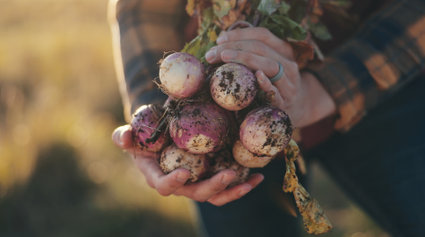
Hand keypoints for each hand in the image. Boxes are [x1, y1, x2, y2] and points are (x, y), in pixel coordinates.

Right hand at [112, 125, 263, 205]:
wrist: (161, 137)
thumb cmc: (144, 136)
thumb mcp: (131, 133)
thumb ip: (124, 136)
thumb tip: (123, 137)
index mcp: (157, 176)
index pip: (164, 186)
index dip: (173, 182)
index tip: (184, 173)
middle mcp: (180, 185)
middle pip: (197, 192)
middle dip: (213, 186)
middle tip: (229, 175)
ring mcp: (197, 183)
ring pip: (217, 195)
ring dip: (235, 190)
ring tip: (252, 181)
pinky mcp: (211, 177)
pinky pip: (228, 186)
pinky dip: (244, 183)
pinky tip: (259, 176)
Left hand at [205, 27, 335, 127]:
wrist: (296, 108)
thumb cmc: (273, 84)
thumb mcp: (266, 65)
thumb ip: (250, 53)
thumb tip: (220, 40)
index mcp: (283, 50)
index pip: (263, 35)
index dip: (240, 34)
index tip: (219, 39)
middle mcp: (289, 64)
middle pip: (262, 48)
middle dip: (235, 47)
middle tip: (213, 53)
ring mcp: (289, 83)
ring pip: (271, 65)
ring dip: (246, 59)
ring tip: (225, 58)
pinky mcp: (285, 102)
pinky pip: (276, 91)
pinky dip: (266, 83)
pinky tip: (255, 76)